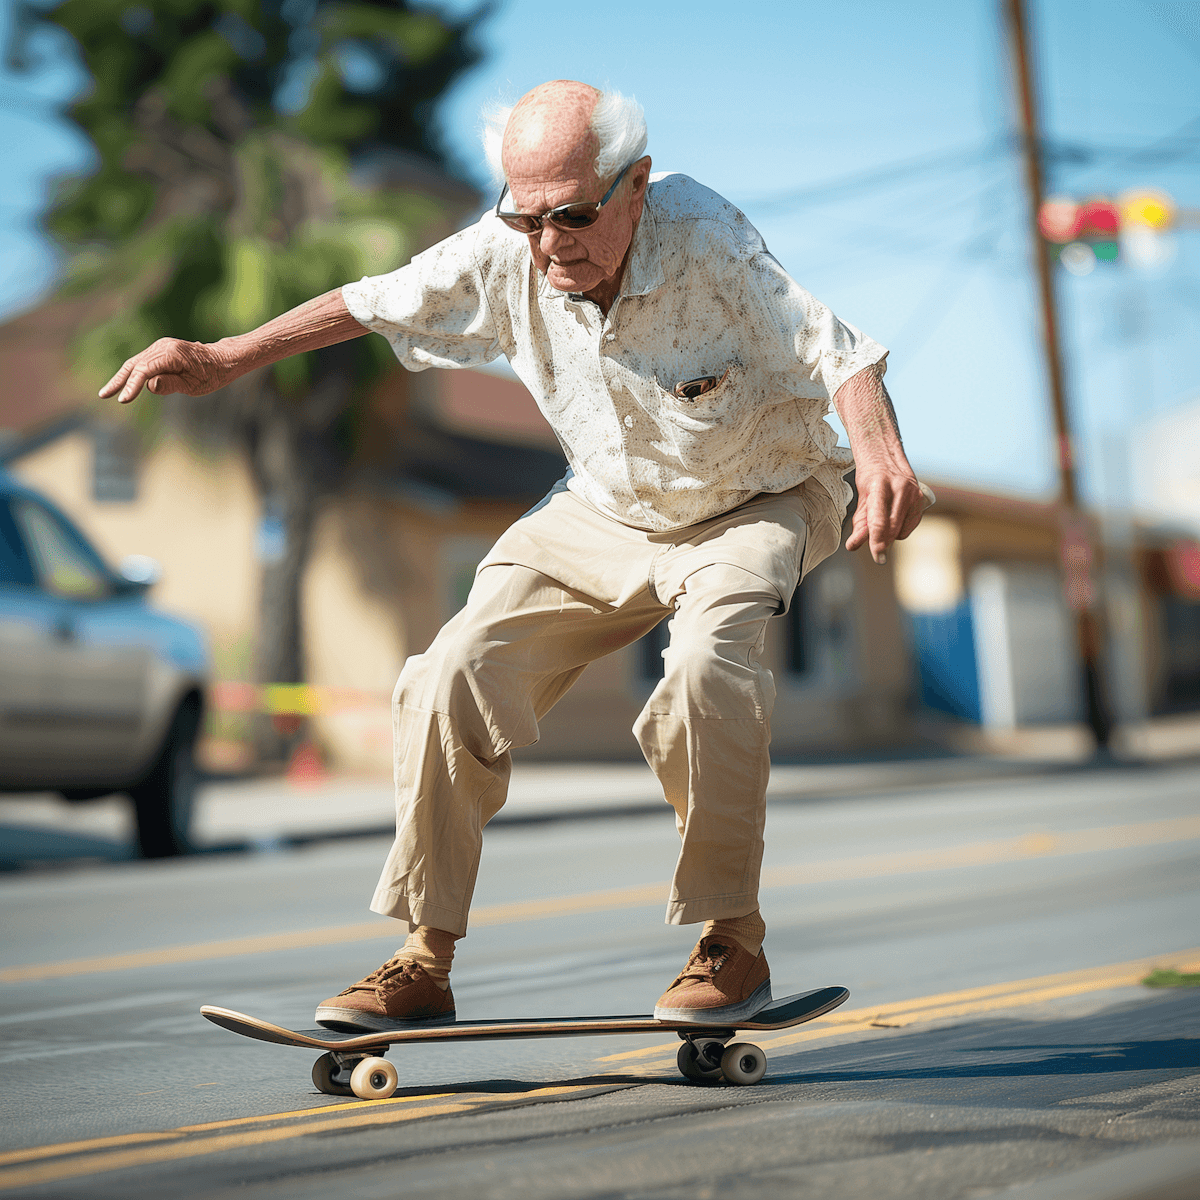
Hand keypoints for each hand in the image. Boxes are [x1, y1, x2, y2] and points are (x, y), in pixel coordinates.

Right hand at [99, 338, 236, 404]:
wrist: (222, 359)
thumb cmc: (211, 375)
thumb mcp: (194, 385)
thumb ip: (171, 384)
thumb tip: (149, 385)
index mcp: (171, 355)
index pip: (143, 371)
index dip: (132, 386)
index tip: (123, 400)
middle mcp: (162, 347)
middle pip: (134, 365)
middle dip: (118, 381)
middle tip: (104, 395)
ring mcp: (160, 347)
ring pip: (135, 362)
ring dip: (121, 377)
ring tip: (107, 392)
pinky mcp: (160, 350)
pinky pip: (142, 362)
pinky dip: (131, 373)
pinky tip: (123, 384)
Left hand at [845, 468, 927, 564]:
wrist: (886, 454)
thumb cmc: (870, 477)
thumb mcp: (861, 498)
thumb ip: (859, 524)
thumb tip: (853, 546)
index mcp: (879, 486)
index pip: (879, 521)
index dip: (877, 542)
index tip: (877, 557)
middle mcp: (900, 489)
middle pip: (892, 528)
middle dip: (883, 543)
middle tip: (876, 551)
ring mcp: (913, 493)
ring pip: (901, 529)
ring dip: (890, 535)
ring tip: (882, 521)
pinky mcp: (921, 498)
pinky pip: (910, 525)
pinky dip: (900, 529)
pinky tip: (893, 517)